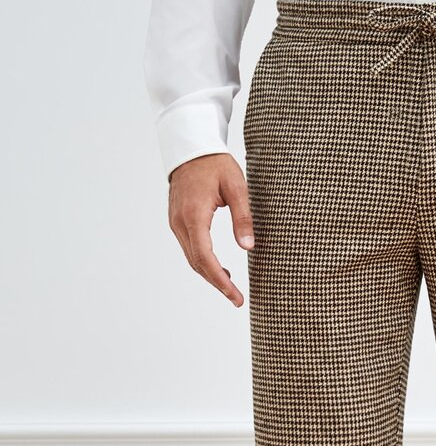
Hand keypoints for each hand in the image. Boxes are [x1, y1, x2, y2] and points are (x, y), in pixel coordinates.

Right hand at [167, 152, 253, 306]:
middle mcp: (180, 222)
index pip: (205, 258)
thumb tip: (248, 247)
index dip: (220, 281)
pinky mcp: (177, 220)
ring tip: (231, 288)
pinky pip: (189, 248)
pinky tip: (219, 268)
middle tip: (237, 299)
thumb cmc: (215, 163)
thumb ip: (243, 218)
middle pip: (197, 263)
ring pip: (191, 258)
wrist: (190, 145)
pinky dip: (203, 262)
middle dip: (217, 284)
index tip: (235, 296)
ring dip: (210, 275)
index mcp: (194, 216)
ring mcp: (176, 222)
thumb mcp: (237, 187)